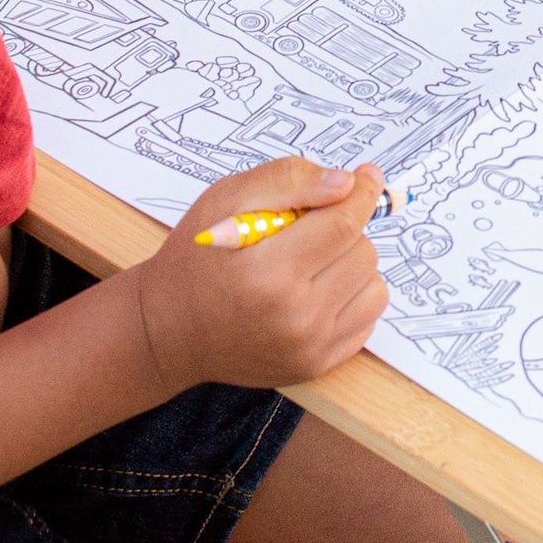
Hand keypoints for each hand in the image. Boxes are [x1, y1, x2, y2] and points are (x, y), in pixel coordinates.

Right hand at [133, 159, 389, 391]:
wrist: (170, 329)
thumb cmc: (196, 257)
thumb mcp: (226, 199)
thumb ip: (287, 181)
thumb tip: (346, 183)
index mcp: (271, 272)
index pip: (344, 225)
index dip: (362, 194)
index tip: (367, 176)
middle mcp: (296, 317)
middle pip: (362, 254)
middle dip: (345, 228)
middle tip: (311, 226)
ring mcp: (309, 348)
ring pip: (373, 287)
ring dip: (352, 264)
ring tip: (313, 260)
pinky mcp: (316, 366)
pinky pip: (365, 321)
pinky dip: (351, 298)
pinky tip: (316, 289)